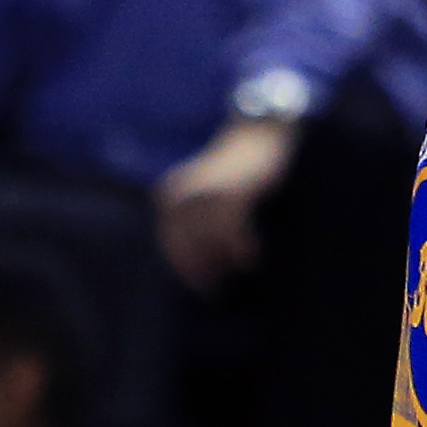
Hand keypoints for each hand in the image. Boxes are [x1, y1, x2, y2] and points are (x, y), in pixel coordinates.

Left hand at [156, 118, 296, 291]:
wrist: (256, 136)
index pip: (171, 244)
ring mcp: (206, 195)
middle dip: (204, 272)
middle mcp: (183, 195)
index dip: (186, 270)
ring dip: (225, 262)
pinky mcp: (231, 195)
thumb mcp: (202, 196)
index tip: (202, 288)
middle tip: (219, 290)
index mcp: (170, 196)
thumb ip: (193, 225)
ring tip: (239, 268)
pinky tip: (250, 257)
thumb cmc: (231, 173)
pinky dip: (241, 248)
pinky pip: (233, 233)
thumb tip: (199, 267)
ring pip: (211, 244)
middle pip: (189, 248)